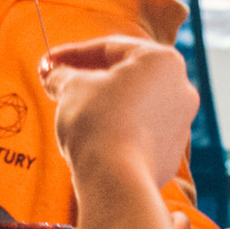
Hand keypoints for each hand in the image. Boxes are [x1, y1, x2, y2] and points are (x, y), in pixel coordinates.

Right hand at [41, 36, 197, 186]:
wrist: (116, 180)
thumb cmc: (98, 122)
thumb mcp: (72, 88)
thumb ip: (63, 75)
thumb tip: (54, 74)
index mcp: (163, 61)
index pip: (110, 48)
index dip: (72, 54)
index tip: (48, 62)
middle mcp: (181, 90)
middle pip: (127, 77)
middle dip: (91, 79)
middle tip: (60, 84)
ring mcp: (180, 125)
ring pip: (135, 107)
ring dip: (105, 106)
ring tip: (72, 113)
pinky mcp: (171, 155)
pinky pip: (139, 135)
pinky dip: (117, 132)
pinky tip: (93, 139)